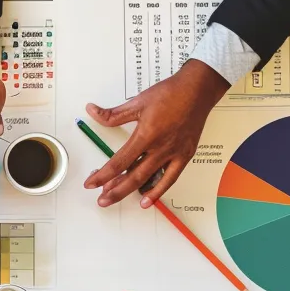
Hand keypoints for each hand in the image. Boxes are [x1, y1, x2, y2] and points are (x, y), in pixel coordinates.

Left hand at [83, 59, 227, 207]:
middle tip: (102, 199)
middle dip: (115, 190)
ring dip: (132, 192)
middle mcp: (161, 147)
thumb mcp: (137, 102)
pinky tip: (146, 200)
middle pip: (133, 176)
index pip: (119, 161)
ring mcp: (174, 153)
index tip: (91, 183)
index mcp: (147, 134)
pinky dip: (158, 191)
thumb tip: (92, 112)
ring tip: (116, 199)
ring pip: (150, 179)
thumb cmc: (171, 94)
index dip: (103, 175)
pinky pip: (170, 178)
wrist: (198, 90)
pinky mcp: (185, 155)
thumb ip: (113, 114)